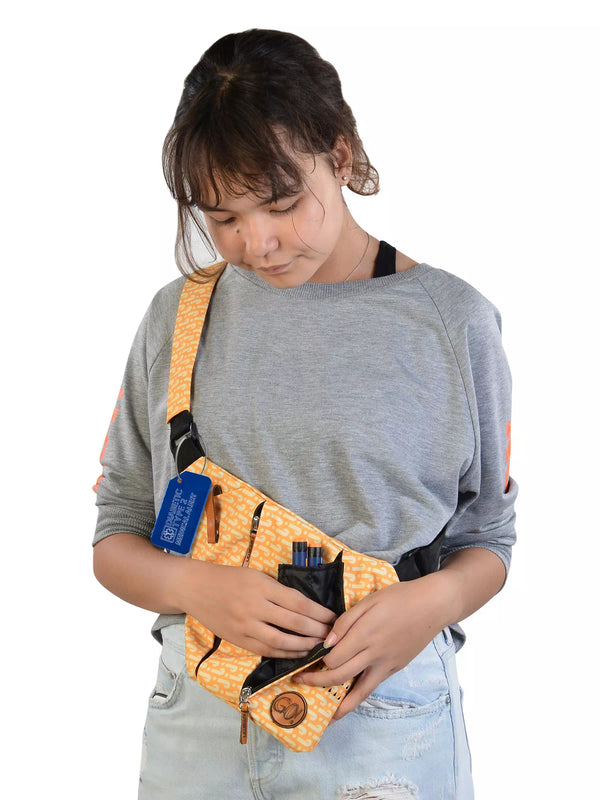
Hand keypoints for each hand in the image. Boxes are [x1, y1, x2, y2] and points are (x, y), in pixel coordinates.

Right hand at [175, 560, 335, 657]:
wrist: (196, 589)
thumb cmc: (230, 578)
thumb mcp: (257, 576)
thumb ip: (278, 591)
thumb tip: (307, 608)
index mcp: (262, 586)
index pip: (298, 603)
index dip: (319, 613)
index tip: (333, 618)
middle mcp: (255, 607)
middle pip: (294, 624)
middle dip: (317, 631)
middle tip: (332, 635)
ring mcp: (246, 626)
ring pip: (281, 641)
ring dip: (304, 646)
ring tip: (318, 646)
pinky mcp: (238, 640)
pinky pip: (266, 650)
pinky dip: (284, 653)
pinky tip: (298, 654)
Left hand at [293, 574, 448, 719]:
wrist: (432, 606)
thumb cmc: (399, 598)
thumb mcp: (369, 601)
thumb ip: (346, 621)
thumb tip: (327, 641)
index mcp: (365, 634)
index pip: (334, 657)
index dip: (317, 659)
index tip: (306, 656)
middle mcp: (374, 654)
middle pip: (340, 676)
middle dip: (317, 681)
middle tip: (300, 680)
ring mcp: (386, 665)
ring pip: (358, 691)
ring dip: (338, 703)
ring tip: (322, 711)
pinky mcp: (394, 669)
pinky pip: (371, 687)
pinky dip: (357, 698)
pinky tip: (346, 703)